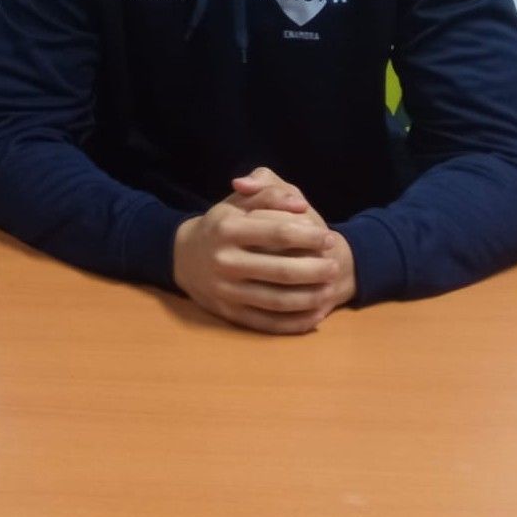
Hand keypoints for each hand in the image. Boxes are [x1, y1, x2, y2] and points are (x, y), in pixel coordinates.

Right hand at [171, 167, 355, 333]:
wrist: (182, 257)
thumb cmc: (220, 225)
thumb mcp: (237, 203)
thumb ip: (269, 193)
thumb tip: (299, 203)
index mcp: (227, 230)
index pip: (277, 232)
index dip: (309, 236)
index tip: (329, 238)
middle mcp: (224, 261)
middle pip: (280, 270)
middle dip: (314, 270)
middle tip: (334, 267)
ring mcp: (225, 291)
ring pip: (276, 301)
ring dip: (309, 298)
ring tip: (329, 290)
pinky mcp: (228, 314)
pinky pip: (267, 323)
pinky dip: (294, 323)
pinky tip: (315, 316)